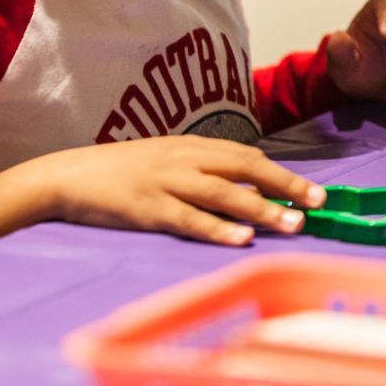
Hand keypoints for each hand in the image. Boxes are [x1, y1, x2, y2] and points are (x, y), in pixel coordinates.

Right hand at [0, 134, 326, 245]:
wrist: (66, 175)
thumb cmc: (118, 172)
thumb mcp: (164, 160)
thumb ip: (201, 171)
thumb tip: (245, 188)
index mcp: (191, 147)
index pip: (247, 156)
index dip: (283, 172)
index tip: (314, 190)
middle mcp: (184, 159)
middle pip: (244, 169)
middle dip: (285, 185)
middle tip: (319, 202)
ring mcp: (165, 182)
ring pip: (223, 194)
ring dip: (262, 208)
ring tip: (293, 223)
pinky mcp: (146, 207)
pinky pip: (188, 219)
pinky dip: (217, 229)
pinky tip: (242, 239)